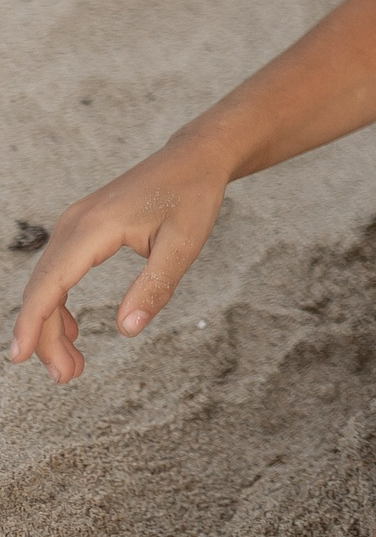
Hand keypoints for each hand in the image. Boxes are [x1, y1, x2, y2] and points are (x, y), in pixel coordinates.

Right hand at [10, 143, 227, 382]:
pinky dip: (61, 303)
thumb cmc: (192, 196)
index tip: (19, 357)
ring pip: (48, 282)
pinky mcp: (82, 227)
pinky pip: (59, 270)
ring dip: (53, 324)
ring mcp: (74, 223)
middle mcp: (74, 224)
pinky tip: (73, 331)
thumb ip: (155, 286)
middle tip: (66, 377)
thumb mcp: (184, 244)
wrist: (195, 158)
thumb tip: (127, 330)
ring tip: (71, 365)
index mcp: (95, 227)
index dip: (32, 322)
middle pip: (43, 288)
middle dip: (45, 336)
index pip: (51, 283)